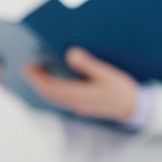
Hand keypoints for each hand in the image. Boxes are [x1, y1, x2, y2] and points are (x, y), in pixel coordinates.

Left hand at [22, 47, 138, 123]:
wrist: (134, 108)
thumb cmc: (122, 90)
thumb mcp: (106, 73)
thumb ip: (87, 64)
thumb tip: (70, 53)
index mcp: (80, 95)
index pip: (50, 88)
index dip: (36, 78)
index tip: (27, 66)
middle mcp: (76, 103)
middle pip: (49, 94)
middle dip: (37, 80)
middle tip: (29, 67)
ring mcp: (79, 106)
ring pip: (55, 97)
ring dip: (45, 85)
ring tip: (39, 71)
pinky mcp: (83, 105)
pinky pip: (62, 98)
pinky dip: (54, 89)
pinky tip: (55, 80)